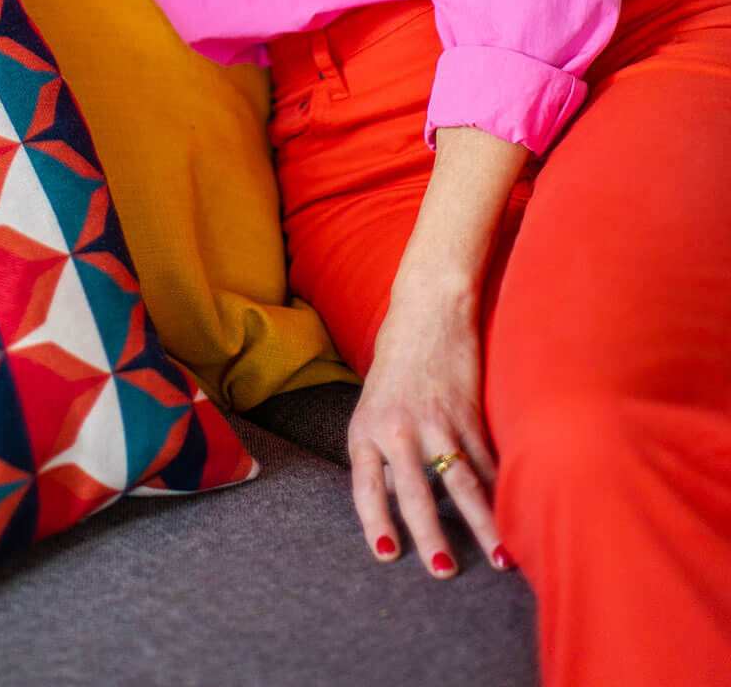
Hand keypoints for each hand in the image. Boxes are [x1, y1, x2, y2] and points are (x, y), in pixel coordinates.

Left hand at [346, 286, 511, 578]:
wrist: (426, 310)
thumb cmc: (396, 365)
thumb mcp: (372, 407)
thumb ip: (381, 453)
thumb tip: (396, 504)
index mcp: (366, 429)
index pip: (366, 487)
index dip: (376, 523)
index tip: (388, 555)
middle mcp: (398, 428)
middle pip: (415, 492)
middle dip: (431, 536)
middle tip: (443, 570)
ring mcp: (436, 420)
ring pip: (462, 482)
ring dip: (483, 524)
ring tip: (500, 558)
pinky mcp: (468, 412)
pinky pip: (486, 460)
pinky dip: (501, 492)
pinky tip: (515, 515)